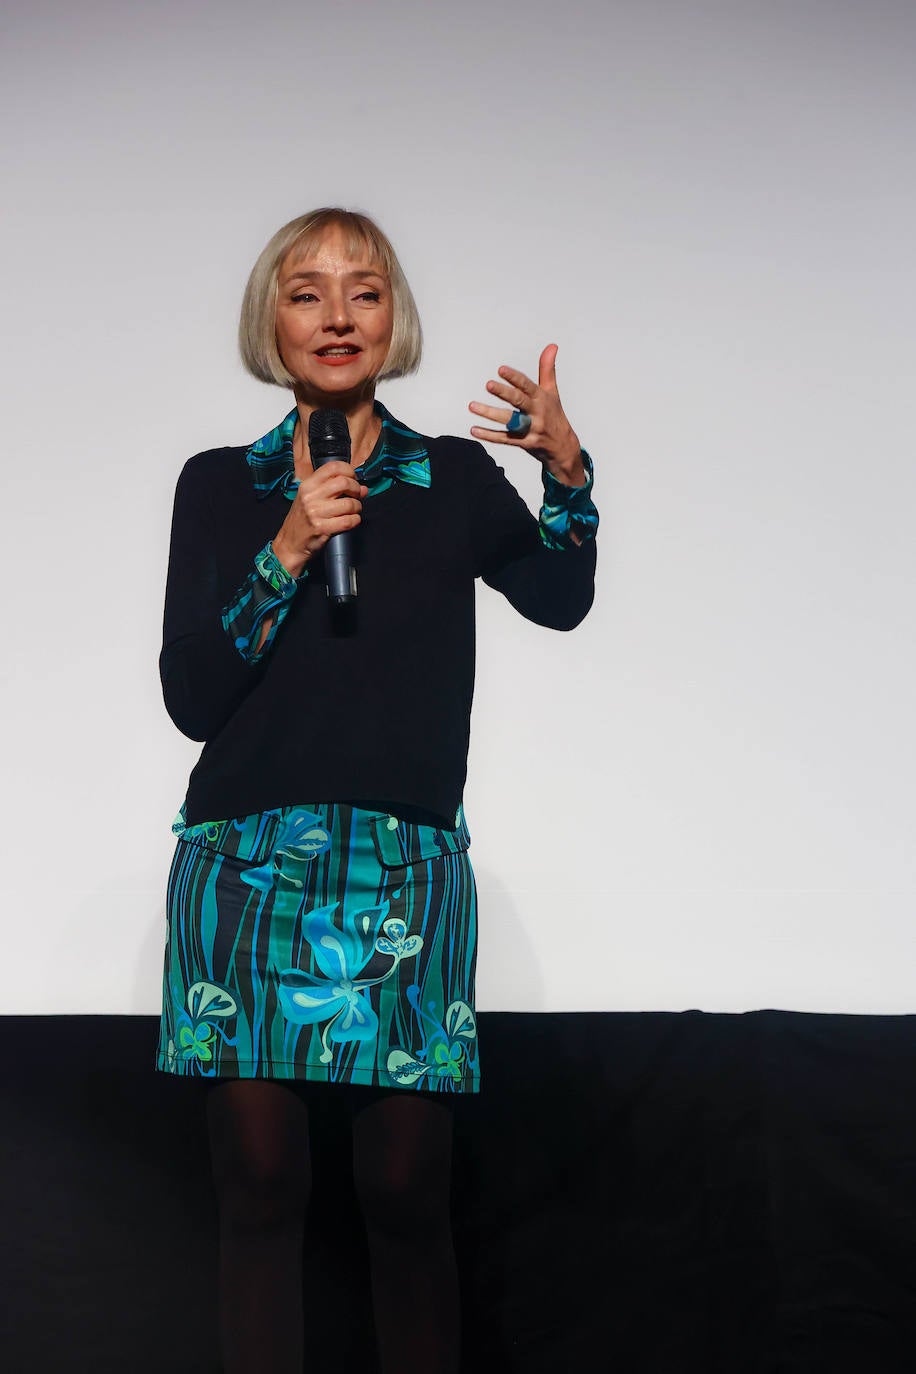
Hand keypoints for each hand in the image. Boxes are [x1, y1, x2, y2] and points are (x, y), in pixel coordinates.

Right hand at [272, 461, 368, 577]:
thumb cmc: (302, 520)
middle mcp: (310, 496)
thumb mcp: (311, 499)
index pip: (333, 467)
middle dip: (356, 489)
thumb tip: (362, 488)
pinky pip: (348, 521)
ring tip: (353, 511)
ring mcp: (315, 512)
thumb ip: (334, 490)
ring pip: (349, 503)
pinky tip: (351, 521)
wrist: (290, 544)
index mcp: (307, 485)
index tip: (352, 478)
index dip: (349, 471)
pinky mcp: (322, 528)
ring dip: (357, 507)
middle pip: (344, 482)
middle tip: (356, 496)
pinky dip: (355, 520)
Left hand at [468, 343, 584, 485]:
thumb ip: (548, 369)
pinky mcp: (524, 443)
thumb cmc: (554, 415)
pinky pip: (505, 439)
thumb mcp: (553, 392)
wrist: (563, 447)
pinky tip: (474, 429)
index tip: (501, 370)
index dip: (515, 378)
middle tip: (488, 384)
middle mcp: (537, 413)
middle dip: (504, 392)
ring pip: (509, 420)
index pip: (528, 386)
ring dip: (490, 414)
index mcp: (542, 398)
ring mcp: (531, 429)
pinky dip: (489, 435)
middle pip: (519, 401)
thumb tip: (552, 346)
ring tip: (472, 405)